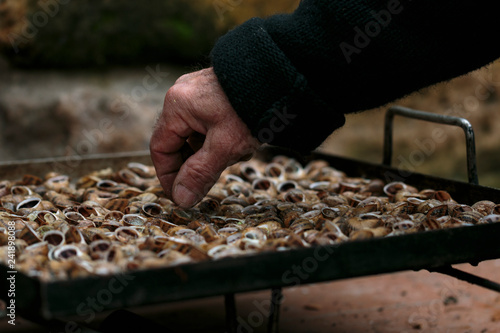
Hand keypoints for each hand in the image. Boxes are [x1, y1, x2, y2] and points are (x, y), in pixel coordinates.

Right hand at [150, 67, 260, 207]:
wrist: (281, 76)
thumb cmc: (251, 107)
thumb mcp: (225, 146)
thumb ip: (200, 174)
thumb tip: (181, 199)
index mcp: (177, 106)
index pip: (160, 148)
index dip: (169, 176)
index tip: (182, 196)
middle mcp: (183, 95)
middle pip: (179, 142)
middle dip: (198, 162)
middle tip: (217, 174)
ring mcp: (200, 92)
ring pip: (198, 135)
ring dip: (214, 151)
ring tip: (239, 151)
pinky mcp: (216, 93)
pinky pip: (211, 124)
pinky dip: (223, 138)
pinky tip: (244, 140)